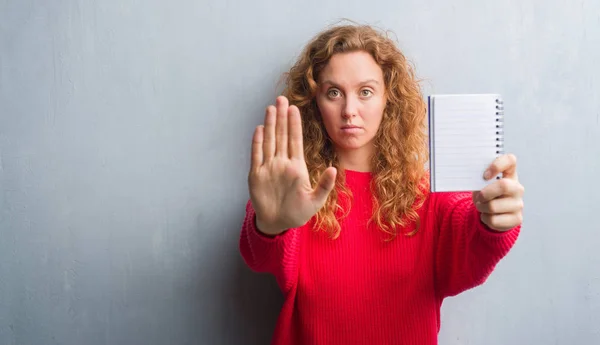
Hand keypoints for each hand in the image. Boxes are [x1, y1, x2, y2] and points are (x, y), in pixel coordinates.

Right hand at [248, 96, 336, 235]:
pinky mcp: (256, 175)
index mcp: (297, 166)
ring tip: (271, 108)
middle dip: (281, 117)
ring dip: (270, 125)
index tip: (295, 108)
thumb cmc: (297, 213)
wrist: (277, 223)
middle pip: (281, 135)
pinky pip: (256, 155)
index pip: (295, 140)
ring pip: (269, 141)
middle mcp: (282, 163)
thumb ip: (324, 185)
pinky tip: (259, 129)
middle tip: (282, 99)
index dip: (294, 124)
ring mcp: (268, 167)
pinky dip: (257, 142)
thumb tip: (334, 169)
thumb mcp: (315, 201)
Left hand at [472, 154, 524, 231]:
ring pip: (493, 206)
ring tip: (482, 206)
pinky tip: (488, 215)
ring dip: (481, 207)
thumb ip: (480, 179)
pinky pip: (493, 220)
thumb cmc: (488, 194)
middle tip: (479, 197)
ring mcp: (519, 204)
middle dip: (485, 193)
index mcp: (510, 174)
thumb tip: (470, 177)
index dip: (497, 165)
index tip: (485, 175)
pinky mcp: (516, 219)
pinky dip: (484, 218)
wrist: (493, 213)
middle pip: (503, 185)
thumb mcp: (483, 184)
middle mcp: (517, 188)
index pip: (510, 160)